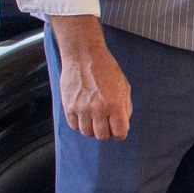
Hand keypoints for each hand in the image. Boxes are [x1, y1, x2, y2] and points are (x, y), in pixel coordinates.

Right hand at [48, 15, 131, 139]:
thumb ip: (125, 107)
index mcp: (115, 104)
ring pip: (87, 133)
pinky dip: (79, 123)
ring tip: (94, 117)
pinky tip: (83, 114)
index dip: (120, 133)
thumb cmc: (106, 69)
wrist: (84, 56)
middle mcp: (98, 108)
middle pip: (102, 136)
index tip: (118, 129)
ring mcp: (82, 108)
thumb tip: (123, 124)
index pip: (120, 133)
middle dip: (106, 132)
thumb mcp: (123, 87)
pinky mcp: (68, 106)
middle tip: (106, 123)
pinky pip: (74, 126)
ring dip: (92, 128)